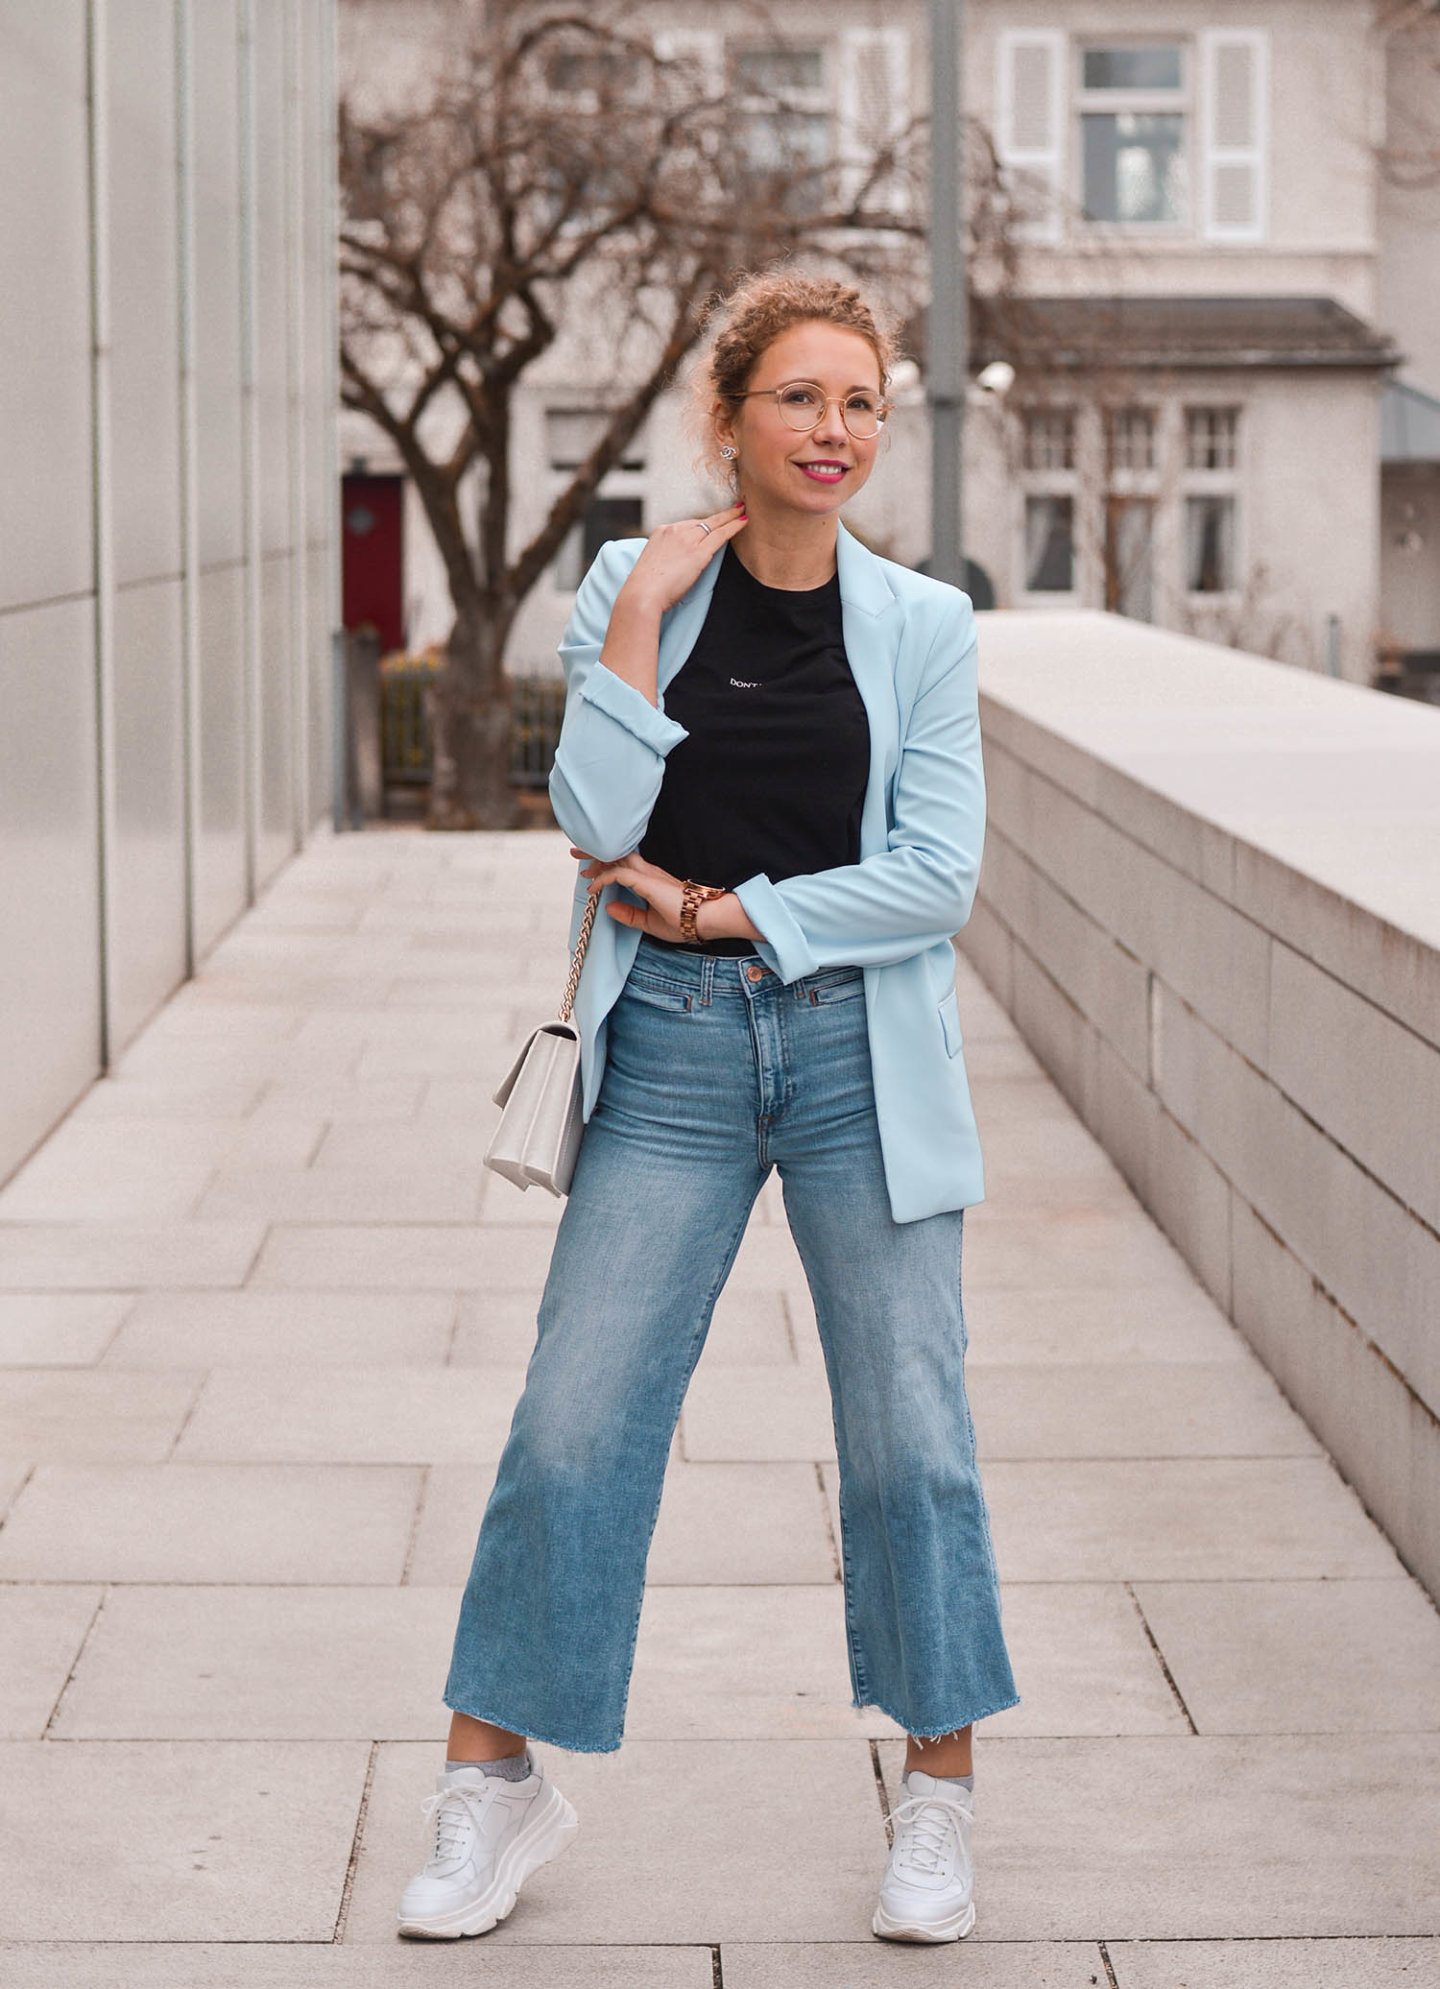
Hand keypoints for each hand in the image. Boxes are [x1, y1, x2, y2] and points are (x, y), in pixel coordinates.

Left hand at [571, 848, 689, 940]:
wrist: (706, 920)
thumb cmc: (684, 922)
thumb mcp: (649, 922)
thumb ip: (629, 915)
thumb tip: (607, 908)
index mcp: (651, 878)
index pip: (624, 863)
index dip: (605, 863)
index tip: (588, 870)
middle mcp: (649, 872)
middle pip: (618, 854)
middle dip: (595, 852)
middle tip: (575, 852)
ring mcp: (648, 875)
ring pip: (617, 859)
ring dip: (596, 860)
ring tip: (579, 865)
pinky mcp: (647, 882)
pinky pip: (619, 875)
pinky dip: (603, 879)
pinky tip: (593, 888)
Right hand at [618, 502, 746, 616]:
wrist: (642, 594)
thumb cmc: (645, 588)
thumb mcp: (654, 563)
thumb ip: (667, 557)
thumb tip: (678, 564)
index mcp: (661, 532)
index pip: (687, 525)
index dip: (702, 524)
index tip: (712, 521)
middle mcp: (674, 530)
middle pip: (702, 521)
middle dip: (719, 516)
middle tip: (735, 508)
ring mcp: (686, 540)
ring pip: (713, 524)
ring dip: (730, 517)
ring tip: (743, 512)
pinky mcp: (698, 552)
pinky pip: (720, 535)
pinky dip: (734, 527)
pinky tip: (744, 521)